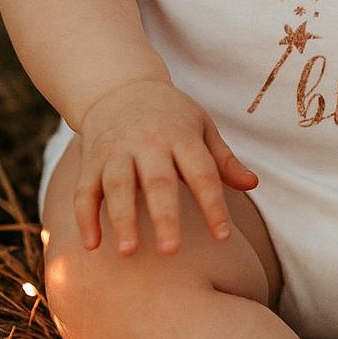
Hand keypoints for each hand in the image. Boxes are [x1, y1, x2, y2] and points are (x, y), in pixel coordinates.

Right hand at [76, 78, 259, 256]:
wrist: (120, 86)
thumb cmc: (170, 114)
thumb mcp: (201, 126)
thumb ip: (223, 160)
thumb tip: (253, 184)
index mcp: (181, 135)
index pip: (202, 172)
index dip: (213, 204)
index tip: (223, 236)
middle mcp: (148, 142)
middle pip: (157, 180)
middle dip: (164, 215)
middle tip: (171, 251)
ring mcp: (117, 151)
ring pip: (117, 185)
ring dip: (122, 218)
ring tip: (128, 252)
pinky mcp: (91, 161)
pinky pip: (85, 189)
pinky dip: (85, 217)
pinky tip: (91, 245)